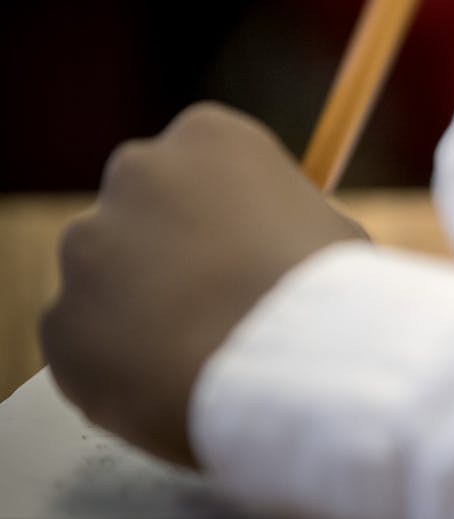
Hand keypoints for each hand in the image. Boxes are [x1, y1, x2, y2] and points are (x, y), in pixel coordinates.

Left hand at [41, 103, 367, 466]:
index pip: (202, 160)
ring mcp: (87, 247)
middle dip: (171, 250)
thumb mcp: (329, 230)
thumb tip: (272, 243)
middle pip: (143, 207)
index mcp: (209, 137)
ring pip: (107, 277)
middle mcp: (136, 173)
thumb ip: (280, 223)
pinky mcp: (60, 321)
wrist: (288, 370)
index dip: (227, 210)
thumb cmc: (328, 294)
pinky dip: (120, 363)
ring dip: (142, 306)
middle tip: (221, 299)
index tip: (248, 248)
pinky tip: (174, 381)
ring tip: (205, 350)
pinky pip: (86, 341)